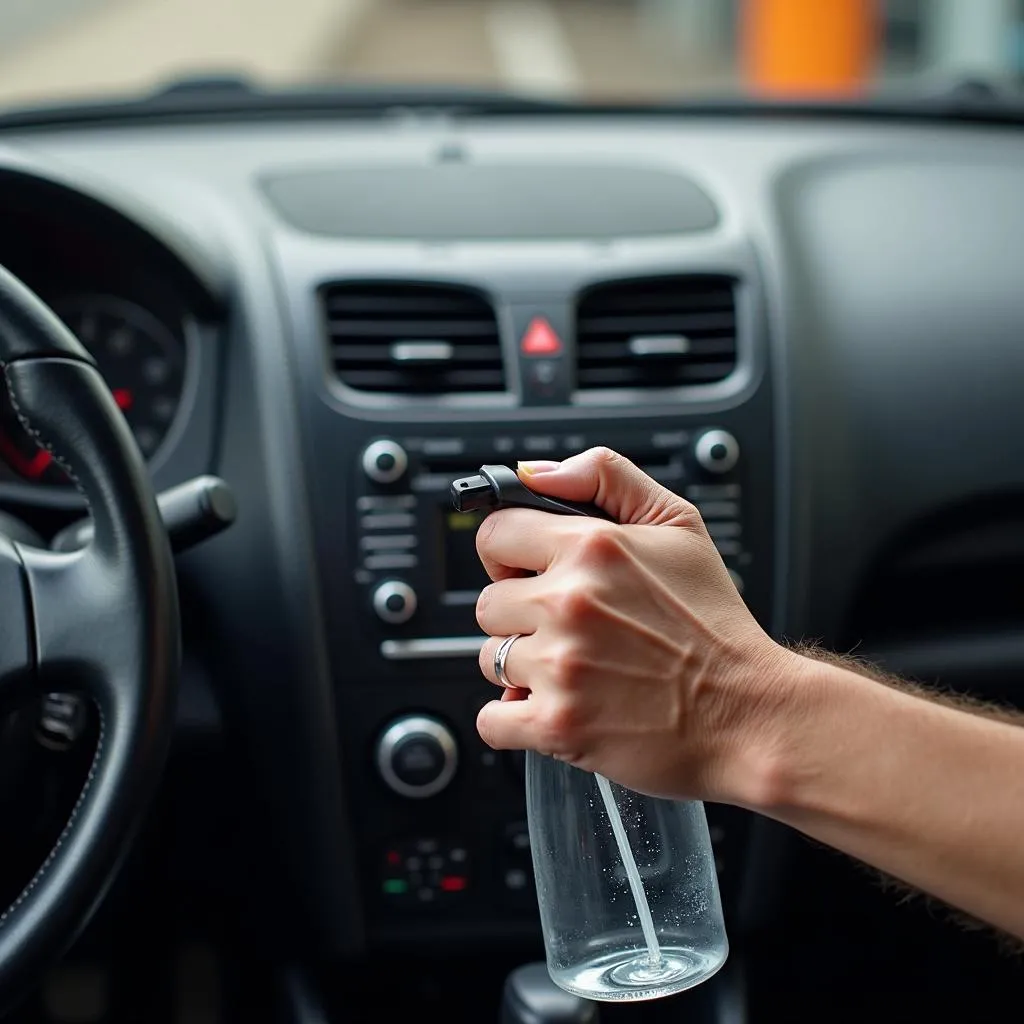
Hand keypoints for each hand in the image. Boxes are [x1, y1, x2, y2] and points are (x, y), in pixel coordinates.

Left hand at [474, 447, 794, 802]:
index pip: (495, 534)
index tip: (530, 573)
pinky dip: (516, 720)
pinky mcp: (557, 725)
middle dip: (520, 616)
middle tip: (567, 629)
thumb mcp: (678, 524)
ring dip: (523, 668)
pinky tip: (557, 708)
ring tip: (576, 670)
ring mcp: (561, 666)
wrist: (749, 712)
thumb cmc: (714, 624)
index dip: (510, 555)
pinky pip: (492, 719)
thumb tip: (532, 473)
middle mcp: (569, 602)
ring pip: (490, 660)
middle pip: (488, 603)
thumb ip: (604, 476)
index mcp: (592, 547)